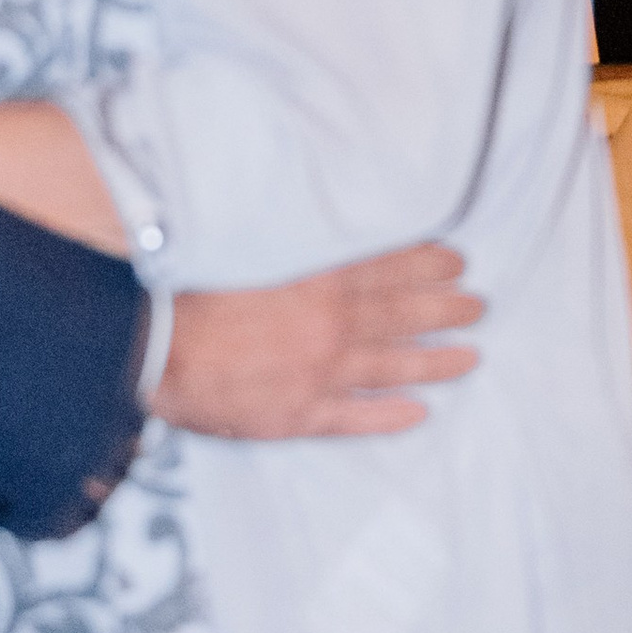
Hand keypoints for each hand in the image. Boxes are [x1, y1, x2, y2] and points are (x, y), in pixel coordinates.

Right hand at [154, 242, 484, 440]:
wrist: (153, 345)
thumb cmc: (191, 284)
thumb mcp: (250, 237)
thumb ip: (294, 233)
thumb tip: (328, 213)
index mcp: (319, 279)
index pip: (388, 267)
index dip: (427, 265)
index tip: (458, 263)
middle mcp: (329, 326)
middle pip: (400, 316)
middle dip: (445, 310)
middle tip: (479, 307)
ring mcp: (316, 374)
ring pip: (390, 366)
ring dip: (434, 361)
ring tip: (470, 357)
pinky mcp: (295, 415)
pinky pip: (352, 419)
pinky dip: (386, 417)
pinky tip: (417, 415)